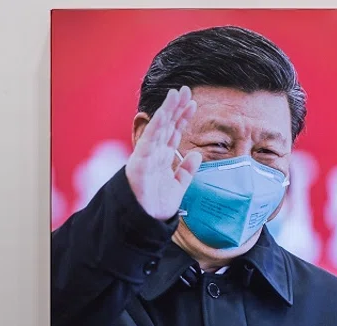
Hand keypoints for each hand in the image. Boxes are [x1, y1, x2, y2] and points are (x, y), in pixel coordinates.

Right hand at [126, 87, 202, 220]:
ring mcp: (146, 157)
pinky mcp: (139, 163)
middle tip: (185, 90)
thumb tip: (196, 154)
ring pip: (158, 129)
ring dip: (167, 111)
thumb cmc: (156, 206)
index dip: (182, 117)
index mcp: (163, 158)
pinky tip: (164, 114)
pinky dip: (156, 128)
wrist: (144, 224)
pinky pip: (148, 142)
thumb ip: (186, 171)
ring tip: (175, 94)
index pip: (173, 132)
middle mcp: (154, 154)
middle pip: (166, 126)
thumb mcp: (177, 187)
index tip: (192, 103)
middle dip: (175, 108)